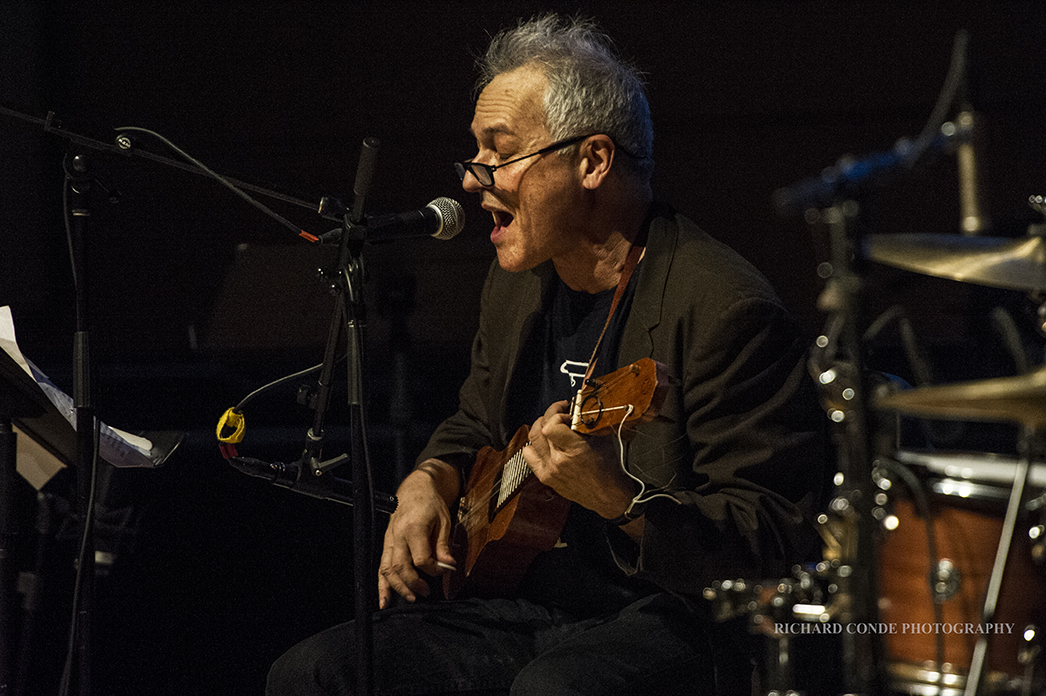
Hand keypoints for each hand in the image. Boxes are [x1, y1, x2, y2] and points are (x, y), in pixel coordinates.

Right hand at [377, 459, 459, 607]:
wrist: (416, 489)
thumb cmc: (430, 503)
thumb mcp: (444, 521)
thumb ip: (443, 545)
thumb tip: (449, 565)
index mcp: (413, 528)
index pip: (421, 558)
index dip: (434, 569)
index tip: (444, 570)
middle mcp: (397, 536)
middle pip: (401, 567)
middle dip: (414, 583)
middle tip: (426, 592)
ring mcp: (389, 541)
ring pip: (387, 569)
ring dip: (397, 587)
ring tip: (411, 598)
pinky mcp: (386, 544)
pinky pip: (381, 567)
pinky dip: (381, 585)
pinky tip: (384, 600)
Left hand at [522, 400, 637, 518]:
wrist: (607, 495)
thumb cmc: (609, 470)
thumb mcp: (603, 440)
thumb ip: (588, 423)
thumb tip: (579, 409)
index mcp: (575, 450)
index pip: (552, 424)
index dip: (558, 414)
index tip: (567, 413)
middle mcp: (558, 461)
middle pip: (540, 429)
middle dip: (549, 416)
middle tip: (560, 413)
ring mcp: (549, 470)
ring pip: (532, 440)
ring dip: (540, 428)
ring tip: (551, 425)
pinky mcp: (545, 477)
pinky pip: (528, 455)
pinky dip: (533, 445)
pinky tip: (544, 443)